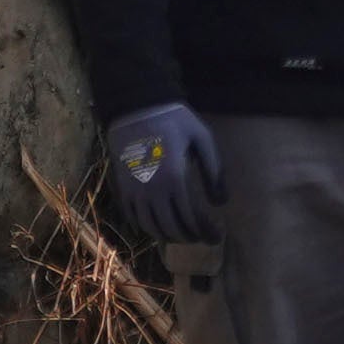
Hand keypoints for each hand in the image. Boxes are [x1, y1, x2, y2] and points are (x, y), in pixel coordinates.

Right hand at [107, 102, 223, 249]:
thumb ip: (214, 171)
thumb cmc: (173, 120)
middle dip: (189, 237)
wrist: (136, 106)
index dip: (204, 231)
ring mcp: (134, 191)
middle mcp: (152, 191)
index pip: (191, 218)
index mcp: (174, 179)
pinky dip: (146, 227)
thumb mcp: (202, 138)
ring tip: (183, 234)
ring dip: (169, 236)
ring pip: (151, 227)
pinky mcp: (122, 188)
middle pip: (171, 228)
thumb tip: (221, 202)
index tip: (216, 235)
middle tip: (202, 237)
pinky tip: (159, 225)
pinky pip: (133, 217)